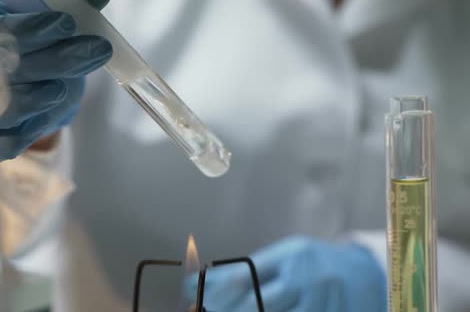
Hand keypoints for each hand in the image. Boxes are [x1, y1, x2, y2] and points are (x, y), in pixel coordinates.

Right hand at [0, 0, 112, 164]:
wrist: (40, 77)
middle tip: (96, 49)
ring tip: (64, 87)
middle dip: (54, 60)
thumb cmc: (41, 39)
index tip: (69, 22)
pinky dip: (19, 138)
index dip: (29, 28)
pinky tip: (47, 118)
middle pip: (1, 70)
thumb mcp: (56, 12)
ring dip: (35, 100)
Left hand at [185, 236, 385, 311]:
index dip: (216, 292)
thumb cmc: (312, 263)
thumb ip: (246, 271)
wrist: (364, 274)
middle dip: (230, 311)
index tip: (197, 299)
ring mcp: (320, 302)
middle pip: (258, 303)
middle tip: (207, 311)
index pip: (244, 276)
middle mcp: (305, 278)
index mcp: (289, 255)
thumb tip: (197, 284)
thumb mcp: (282, 258)